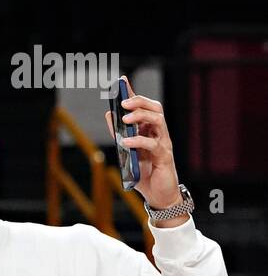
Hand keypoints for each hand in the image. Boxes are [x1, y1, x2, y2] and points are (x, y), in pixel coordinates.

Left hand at [103, 77, 183, 217]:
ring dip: (141, 116)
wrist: (157, 195)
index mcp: (149, 130)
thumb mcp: (126, 152)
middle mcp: (159, 133)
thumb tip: (109, 114)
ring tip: (125, 120)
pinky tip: (126, 142)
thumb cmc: (143, 172)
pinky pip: (153, 143)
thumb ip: (119, 134)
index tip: (122, 81)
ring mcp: (164, 143)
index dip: (133, 93)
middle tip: (123, 102)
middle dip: (139, 101)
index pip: (143, 107)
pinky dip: (138, 141)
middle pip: (155, 108)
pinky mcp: (164, 156)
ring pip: (158, 120)